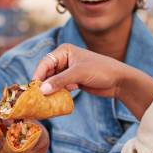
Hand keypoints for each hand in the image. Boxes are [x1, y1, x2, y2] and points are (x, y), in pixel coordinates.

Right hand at [31, 44, 152, 118]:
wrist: (119, 80)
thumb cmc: (100, 71)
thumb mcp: (78, 74)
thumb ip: (59, 81)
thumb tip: (42, 90)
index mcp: (64, 51)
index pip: (45, 63)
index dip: (38, 75)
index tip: (33, 88)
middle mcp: (64, 59)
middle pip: (47, 73)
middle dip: (43, 84)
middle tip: (36, 98)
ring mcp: (68, 71)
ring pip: (52, 82)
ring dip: (50, 91)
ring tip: (44, 101)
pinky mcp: (72, 81)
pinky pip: (59, 88)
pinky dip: (57, 94)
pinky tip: (55, 101)